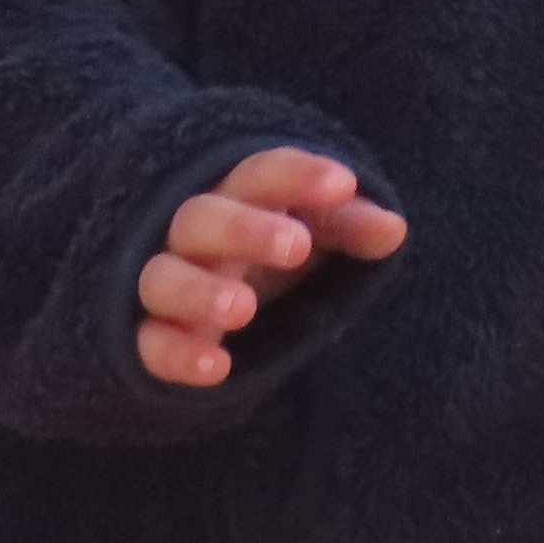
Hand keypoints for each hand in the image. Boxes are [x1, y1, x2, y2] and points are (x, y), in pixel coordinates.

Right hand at [139, 147, 407, 390]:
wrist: (194, 296)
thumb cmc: (264, 250)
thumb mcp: (310, 231)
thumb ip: (349, 225)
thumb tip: (394, 229)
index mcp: (235, 197)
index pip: (259, 174)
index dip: (297, 177)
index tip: (343, 184)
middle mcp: (192, 235)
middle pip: (201, 218)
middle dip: (244, 230)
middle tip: (297, 245)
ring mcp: (165, 283)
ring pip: (163, 279)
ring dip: (198, 291)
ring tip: (243, 308)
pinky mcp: (149, 335)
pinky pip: (150, 344)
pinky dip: (177, 354)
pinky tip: (217, 368)